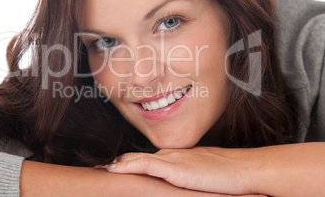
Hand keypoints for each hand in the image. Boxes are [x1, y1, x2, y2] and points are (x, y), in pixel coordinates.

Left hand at [105, 147, 260, 195]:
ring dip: (117, 164)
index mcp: (175, 157)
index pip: (146, 159)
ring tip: (99, 169)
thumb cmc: (226, 173)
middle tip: (98, 168)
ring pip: (136, 159)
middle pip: (137, 158)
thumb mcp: (201, 175)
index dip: (128, 163)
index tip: (111, 167)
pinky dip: (127, 166)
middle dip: (118, 163)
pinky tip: (113, 168)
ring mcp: (171, 159)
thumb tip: (181, 183)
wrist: (241, 169)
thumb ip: (187, 177)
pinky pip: (144, 164)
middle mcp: (169, 154)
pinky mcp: (174, 167)